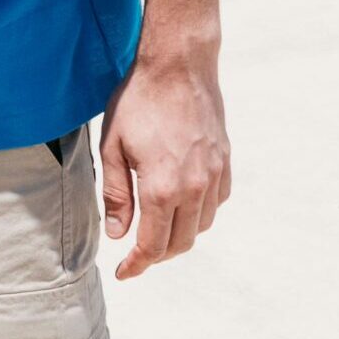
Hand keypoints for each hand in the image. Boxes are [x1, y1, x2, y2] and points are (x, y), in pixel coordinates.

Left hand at [99, 27, 230, 279]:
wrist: (178, 64)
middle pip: (180, 243)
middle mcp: (195, 187)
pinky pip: (217, 202)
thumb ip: (116, 195)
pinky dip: (199, 214)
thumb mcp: (112, 147)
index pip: (153, 245)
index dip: (137, 265)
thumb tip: (117, 234)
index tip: (124, 273)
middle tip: (136, 256)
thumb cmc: (138, 101)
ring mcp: (215, 175)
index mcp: (163, 188)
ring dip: (179, 236)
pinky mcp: (225, 162)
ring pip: (201, 225)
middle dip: (157, 256)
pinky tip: (181, 205)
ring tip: (156, 231)